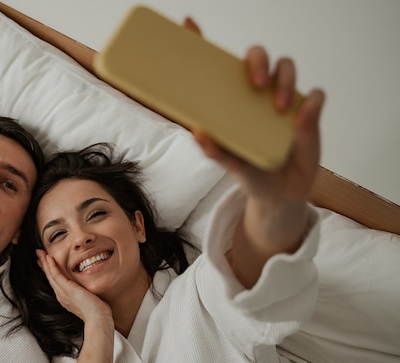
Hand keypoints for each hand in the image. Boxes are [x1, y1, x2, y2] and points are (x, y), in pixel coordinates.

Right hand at [36, 250, 112, 323]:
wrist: (98, 320)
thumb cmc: (97, 312)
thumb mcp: (90, 300)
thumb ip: (87, 294)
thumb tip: (91, 290)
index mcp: (66, 298)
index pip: (56, 282)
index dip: (50, 272)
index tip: (46, 263)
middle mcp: (62, 296)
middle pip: (50, 277)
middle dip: (44, 265)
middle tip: (39, 254)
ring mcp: (63, 293)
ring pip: (51, 275)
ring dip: (45, 263)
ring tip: (40, 252)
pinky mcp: (67, 289)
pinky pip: (56, 275)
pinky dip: (52, 266)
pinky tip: (49, 258)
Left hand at [183, 17, 324, 203]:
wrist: (280, 194)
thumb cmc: (251, 173)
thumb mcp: (231, 164)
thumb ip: (215, 151)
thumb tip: (196, 132)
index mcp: (232, 101)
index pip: (218, 66)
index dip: (204, 43)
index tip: (189, 25)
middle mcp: (256, 95)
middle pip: (257, 57)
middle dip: (257, 61)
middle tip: (255, 83)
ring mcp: (283, 101)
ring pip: (286, 68)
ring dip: (285, 81)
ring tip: (279, 107)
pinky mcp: (307, 114)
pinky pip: (315, 97)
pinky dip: (310, 103)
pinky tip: (301, 118)